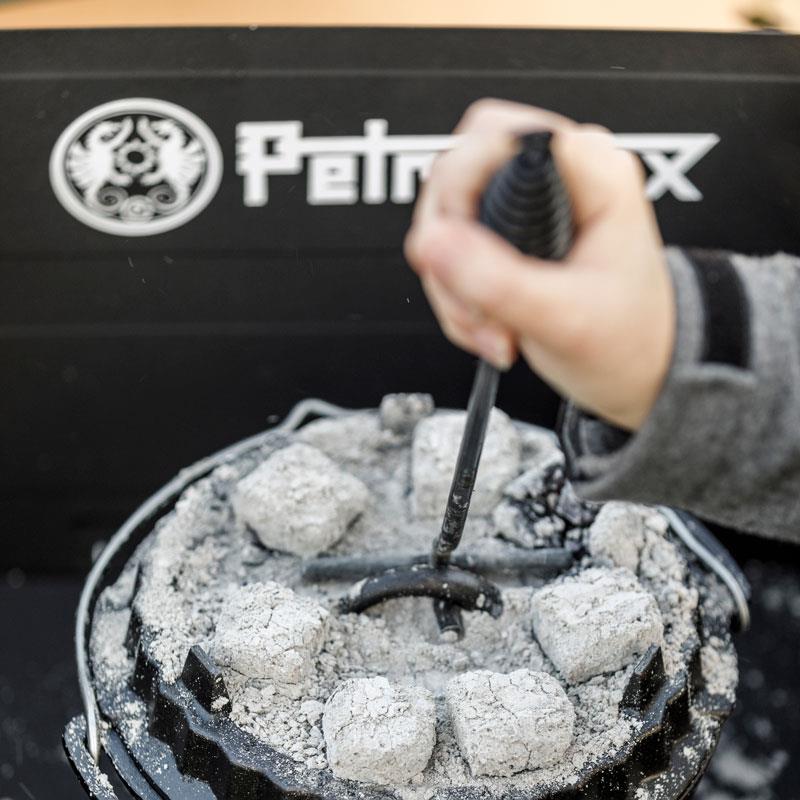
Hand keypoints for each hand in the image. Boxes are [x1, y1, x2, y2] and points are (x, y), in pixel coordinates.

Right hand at [404, 99, 674, 430]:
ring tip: (492, 328)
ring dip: (451, 284)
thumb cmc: (629, 337)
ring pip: (444, 219)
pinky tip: (489, 324)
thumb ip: (498, 281)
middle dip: (450, 251)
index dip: (459, 187)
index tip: (456, 248)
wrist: (641, 368)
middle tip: (477, 302)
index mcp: (591, 172)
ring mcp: (528, 204)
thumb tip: (432, 241)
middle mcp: (556, 175)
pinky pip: (450, 250)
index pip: (493, 134)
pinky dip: (455, 295)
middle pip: (455, 175)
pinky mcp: (508, 232)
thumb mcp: (566, 317)